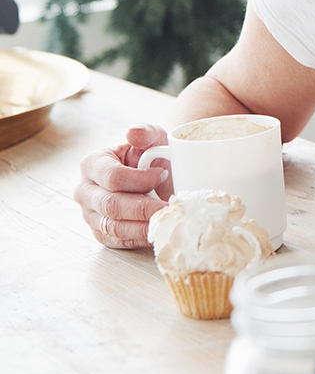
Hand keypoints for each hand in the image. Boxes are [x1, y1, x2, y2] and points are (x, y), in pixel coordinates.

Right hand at [74, 124, 172, 248]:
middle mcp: (85, 191)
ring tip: (167, 221)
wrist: (153, 173)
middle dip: (143, 207)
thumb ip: (145, 133)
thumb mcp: (151, 138)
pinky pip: (118, 241)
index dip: (140, 179)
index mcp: (92, 164)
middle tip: (169, 207)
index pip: (112, 176)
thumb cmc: (150, 154)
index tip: (163, 174)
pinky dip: (139, 238)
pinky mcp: (100, 233)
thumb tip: (133, 132)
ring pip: (114, 226)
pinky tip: (158, 231)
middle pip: (111, 205)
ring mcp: (90, 215)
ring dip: (143, 226)